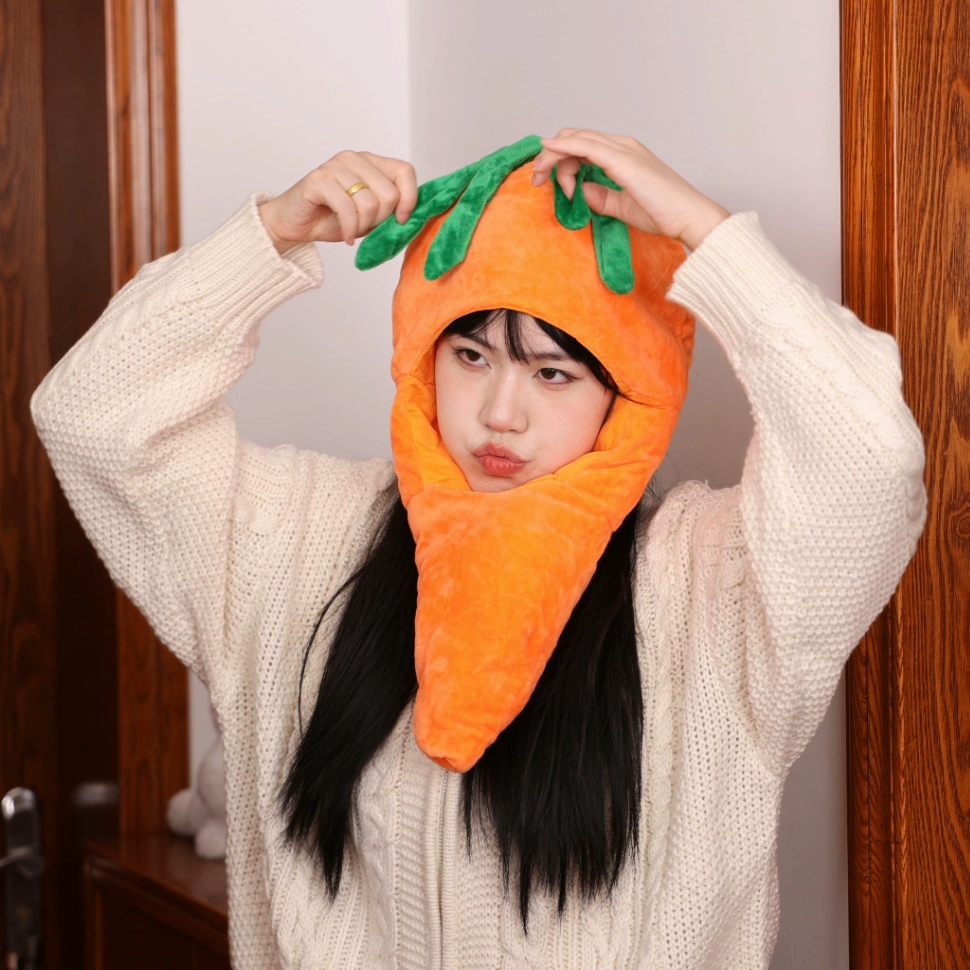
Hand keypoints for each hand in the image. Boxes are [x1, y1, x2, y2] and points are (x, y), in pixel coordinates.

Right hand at [258, 151, 417, 253]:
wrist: (294, 224)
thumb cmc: (332, 219)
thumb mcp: (370, 216)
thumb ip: (390, 211)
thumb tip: (412, 216)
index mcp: (370, 162)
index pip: (405, 171)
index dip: (410, 199)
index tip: (401, 220)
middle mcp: (354, 158)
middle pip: (389, 194)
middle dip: (381, 220)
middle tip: (365, 228)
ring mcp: (335, 166)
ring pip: (370, 203)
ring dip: (363, 227)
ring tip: (352, 230)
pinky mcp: (319, 180)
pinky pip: (347, 208)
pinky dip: (349, 229)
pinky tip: (346, 236)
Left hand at [531, 129, 729, 250]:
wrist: (688, 216)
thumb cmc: (663, 213)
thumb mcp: (622, 206)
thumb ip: (601, 197)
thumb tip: (582, 191)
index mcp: (622, 154)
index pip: (581, 145)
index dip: (558, 160)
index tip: (546, 184)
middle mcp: (622, 145)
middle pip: (573, 138)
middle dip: (549, 157)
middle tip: (536, 181)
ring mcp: (623, 149)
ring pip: (575, 139)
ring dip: (552, 157)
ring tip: (543, 181)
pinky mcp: (623, 159)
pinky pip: (585, 146)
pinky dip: (563, 147)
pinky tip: (548, 152)